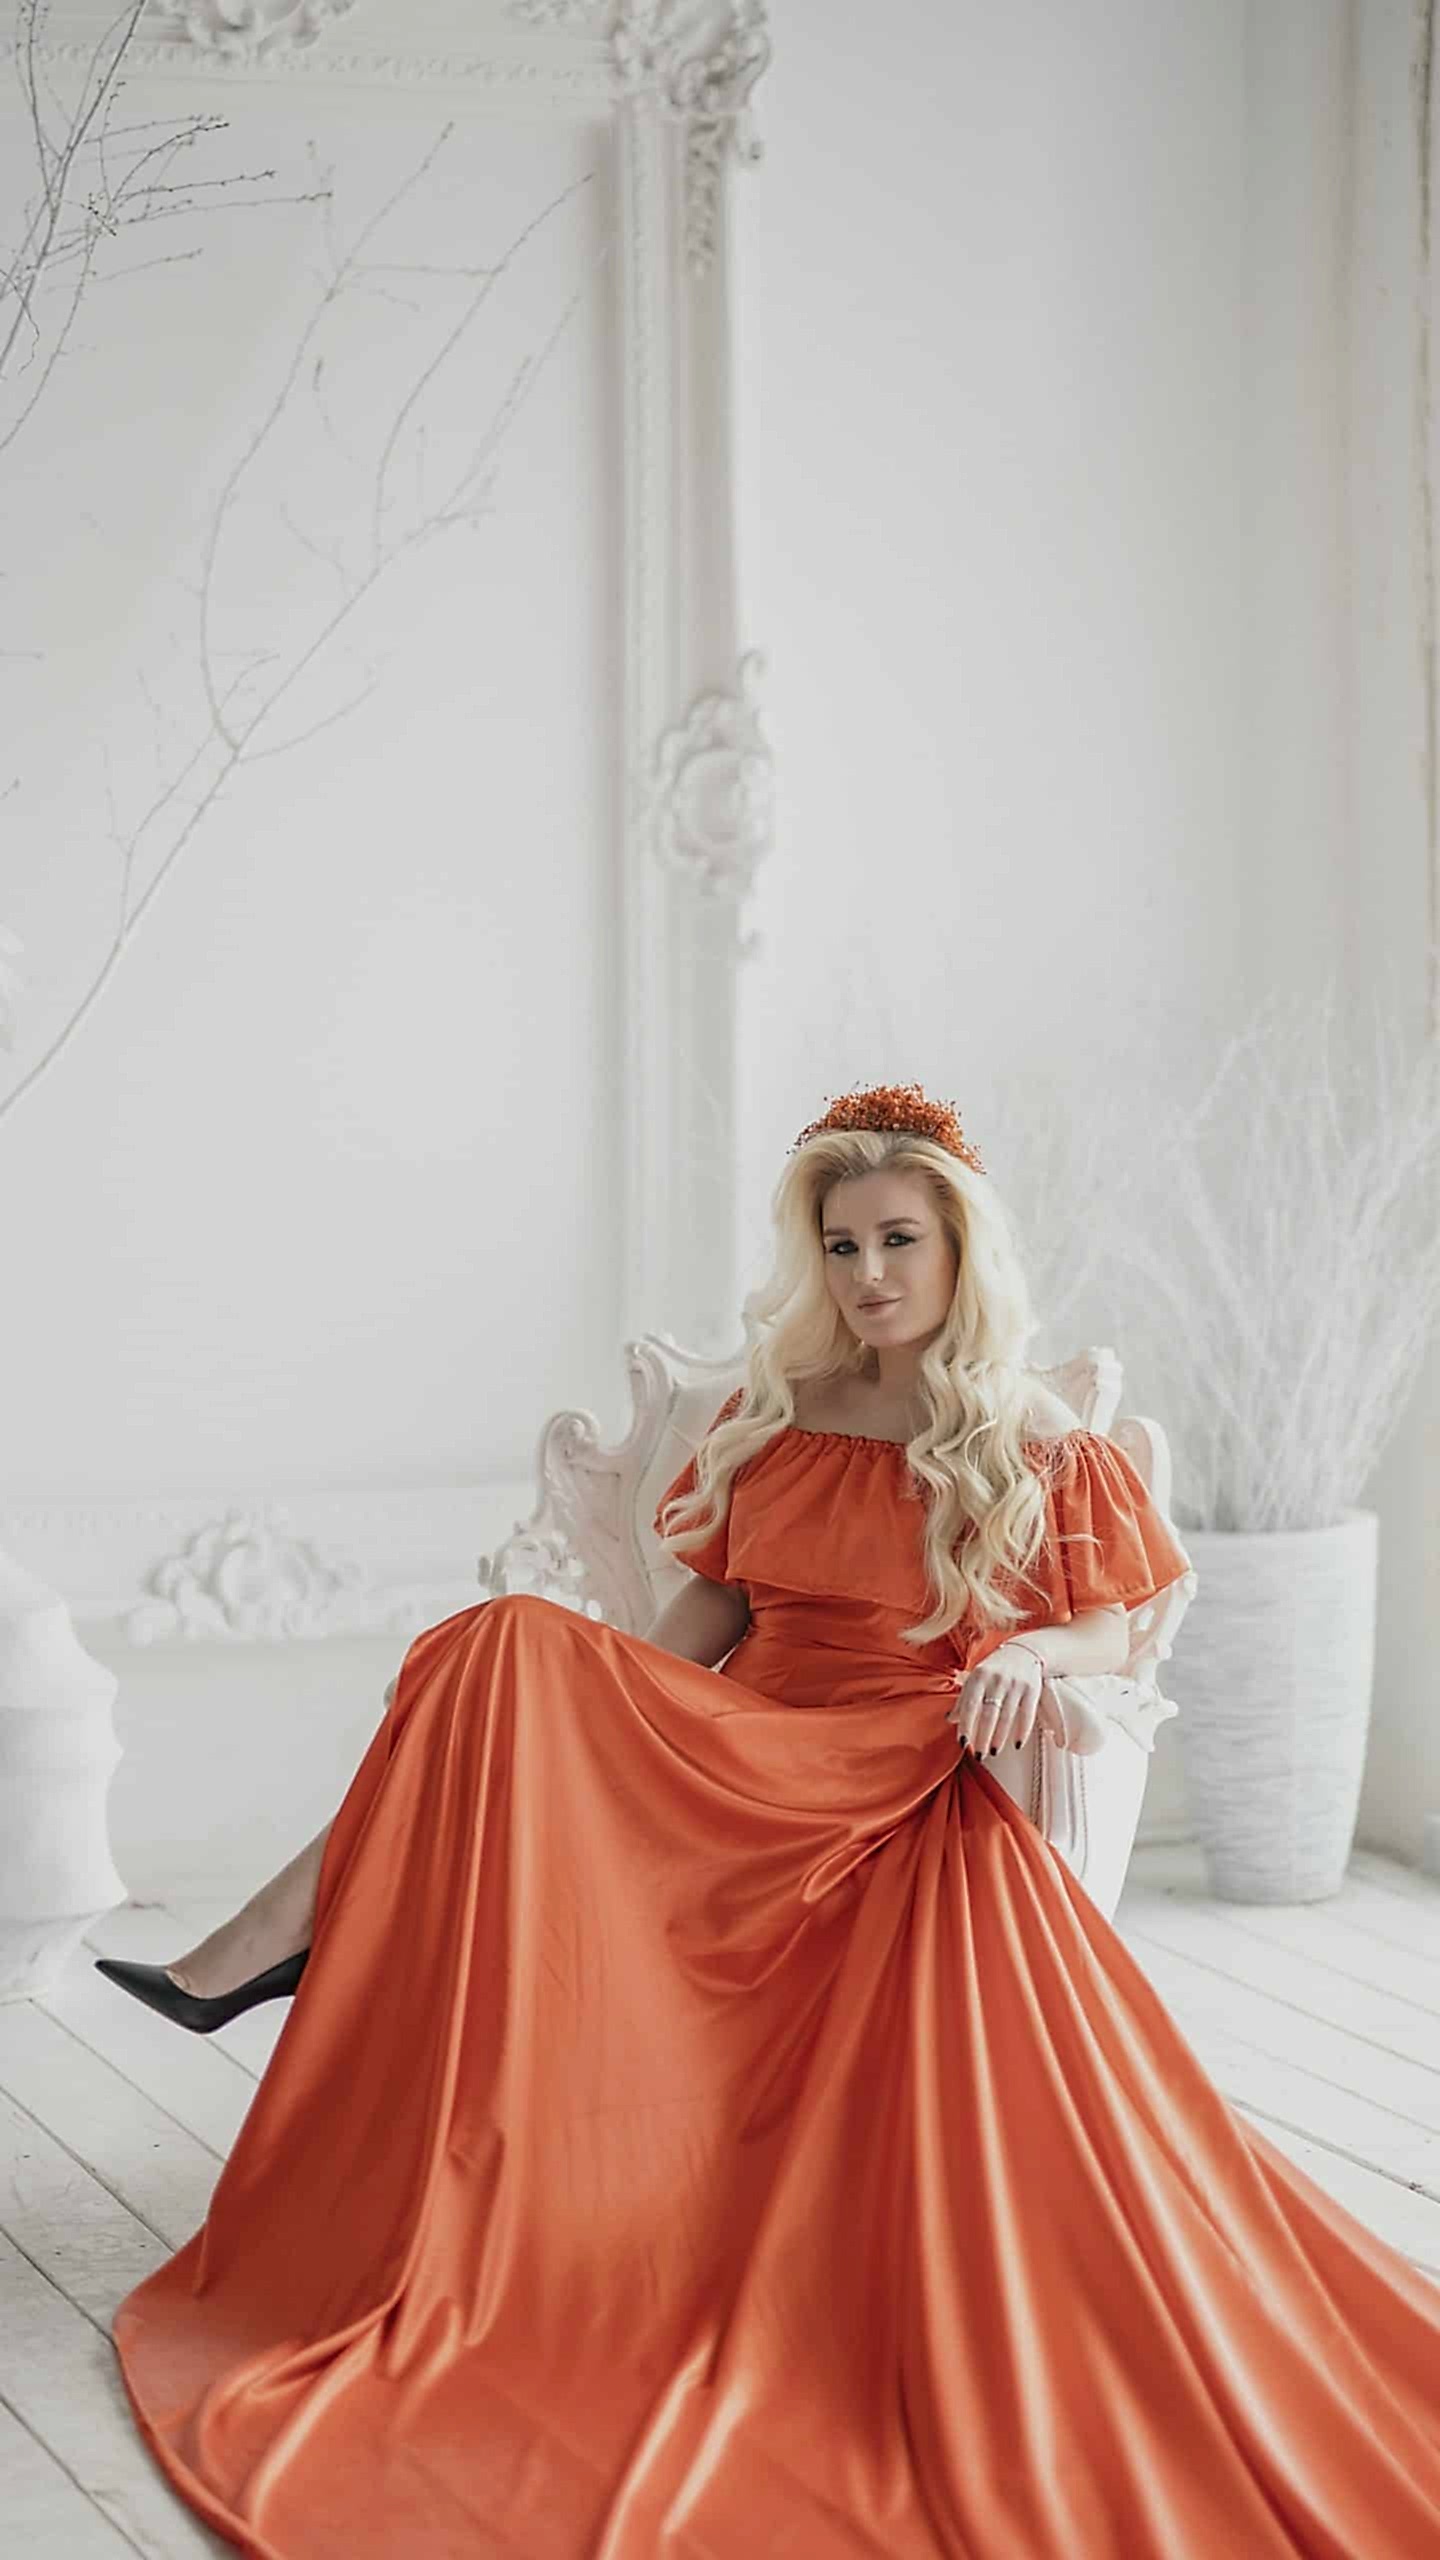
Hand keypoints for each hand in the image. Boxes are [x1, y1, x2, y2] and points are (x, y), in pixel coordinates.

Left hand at [945, 1641, 1044, 1756]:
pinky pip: (1027, 1715)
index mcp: (979, 1677)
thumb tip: (949, 1720)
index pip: (969, 1705)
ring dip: (999, 1738)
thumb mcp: (976, 1679)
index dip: (965, 1724)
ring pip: (1007, 1717)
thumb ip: (964, 1698)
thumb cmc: (994, 1670)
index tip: (963, 1743)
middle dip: (982, 1737)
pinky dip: (1022, 1731)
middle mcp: (997, 1680)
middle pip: (988, 1714)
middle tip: (978, 1755)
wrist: (1024, 1652)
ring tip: (992, 1752)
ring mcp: (1015, 1684)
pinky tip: (1016, 1744)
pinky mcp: (1032, 1689)